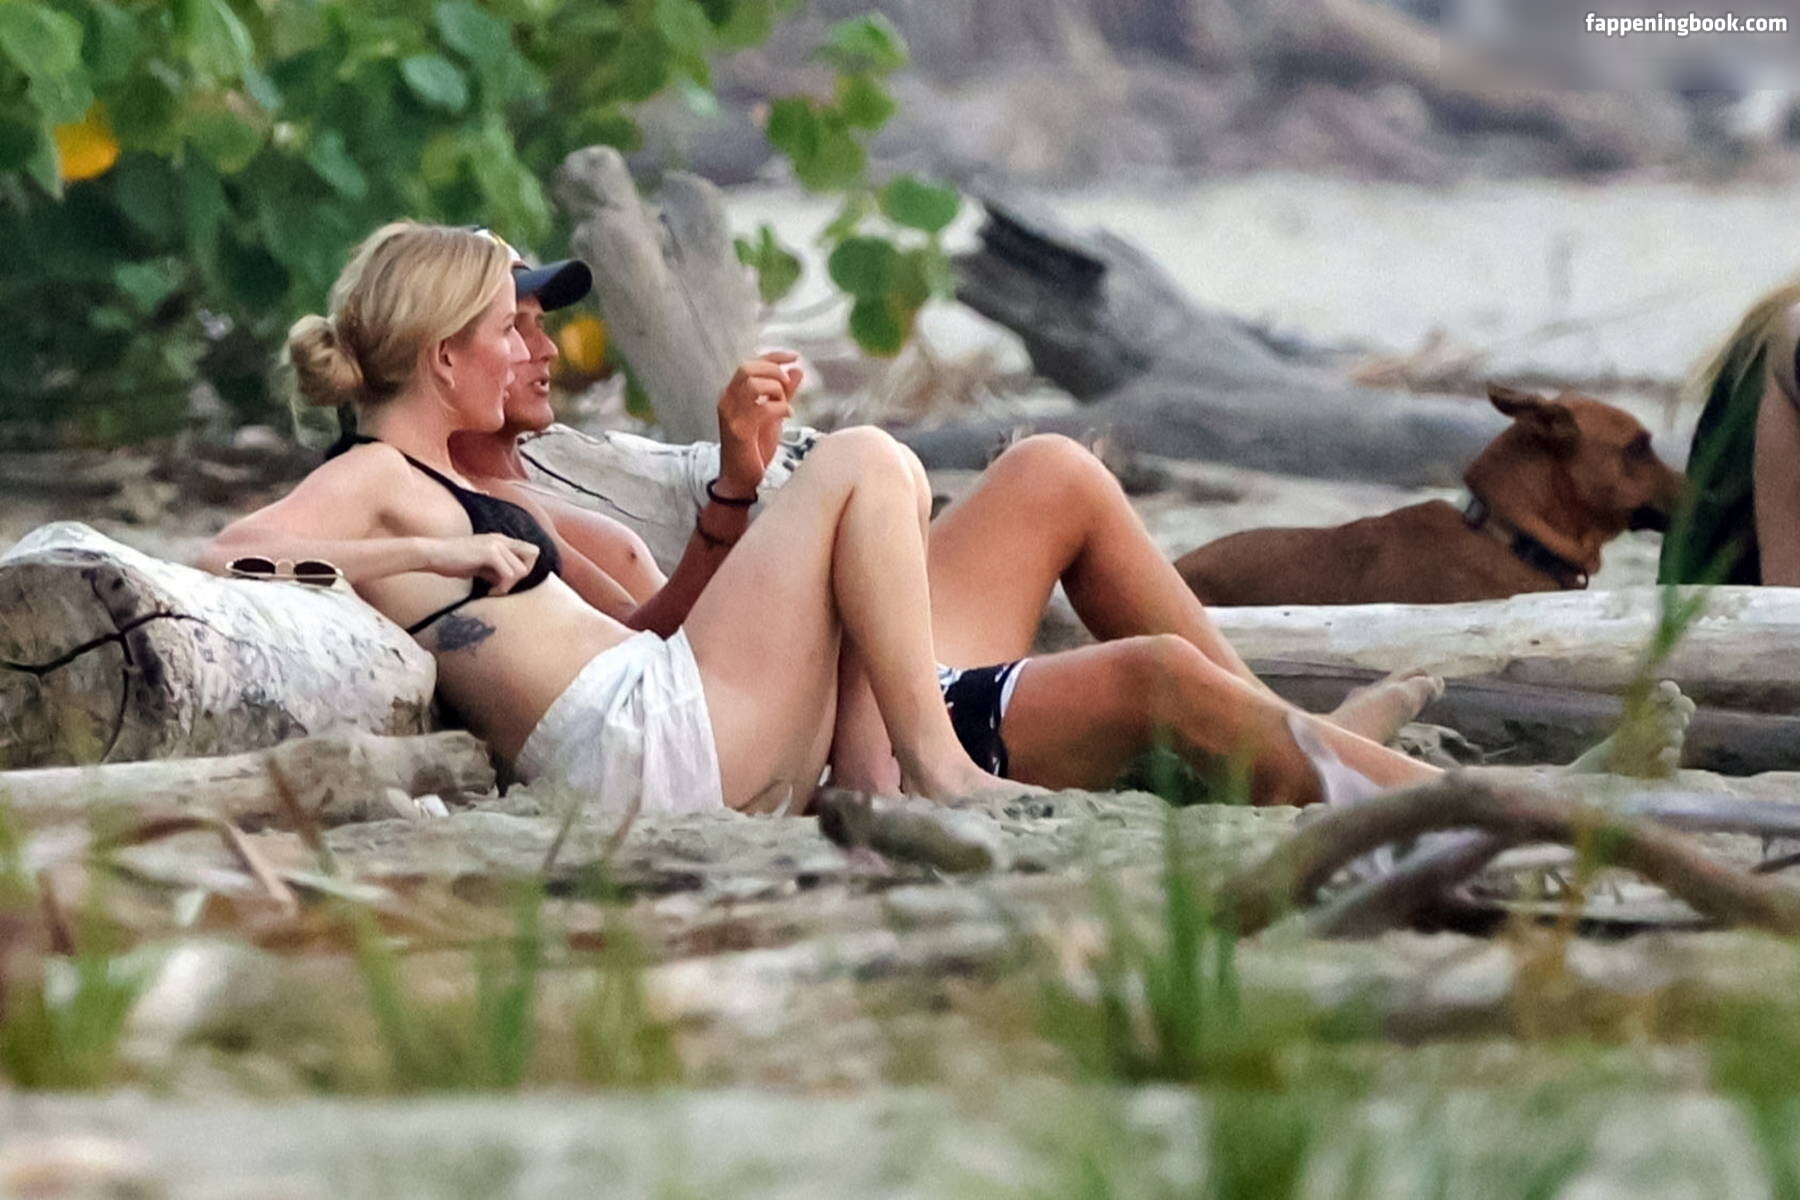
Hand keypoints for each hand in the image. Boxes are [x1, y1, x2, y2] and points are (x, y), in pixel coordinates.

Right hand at [421, 534, 540, 593]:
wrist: (432, 554)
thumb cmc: (451, 561)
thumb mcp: (478, 565)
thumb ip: (494, 570)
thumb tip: (505, 582)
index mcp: (499, 540)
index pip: (530, 550)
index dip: (524, 567)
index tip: (508, 581)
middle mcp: (501, 539)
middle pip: (534, 554)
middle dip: (523, 575)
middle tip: (504, 585)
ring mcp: (496, 544)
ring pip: (522, 569)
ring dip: (510, 585)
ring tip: (494, 590)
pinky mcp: (489, 552)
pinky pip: (509, 574)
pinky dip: (502, 587)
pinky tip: (489, 591)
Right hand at [716, 350, 801, 496]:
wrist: (740, 480)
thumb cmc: (754, 448)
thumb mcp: (772, 416)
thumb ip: (783, 393)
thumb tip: (796, 370)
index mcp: (733, 394)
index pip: (750, 363)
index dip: (773, 356)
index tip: (794, 356)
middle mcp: (727, 400)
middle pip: (748, 368)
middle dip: (773, 372)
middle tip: (787, 386)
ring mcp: (730, 415)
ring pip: (754, 385)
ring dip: (776, 391)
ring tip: (784, 405)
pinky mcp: (738, 430)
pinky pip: (762, 408)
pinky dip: (780, 408)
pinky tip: (787, 416)